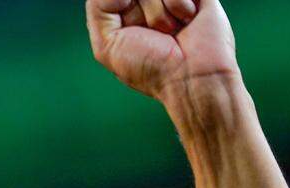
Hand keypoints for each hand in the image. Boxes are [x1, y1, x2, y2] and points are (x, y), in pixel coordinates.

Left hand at [86, 0, 238, 103]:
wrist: (191, 78)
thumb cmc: (148, 68)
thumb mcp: (107, 44)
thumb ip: (99, 8)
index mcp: (123, 13)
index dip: (120, 7)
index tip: (130, 27)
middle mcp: (147, 1)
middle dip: (140, 12)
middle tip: (153, 34)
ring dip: (159, 13)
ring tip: (171, 31)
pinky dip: (178, 4)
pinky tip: (186, 19)